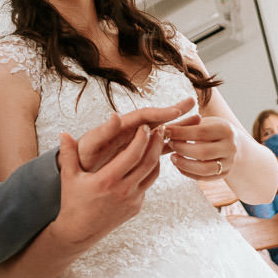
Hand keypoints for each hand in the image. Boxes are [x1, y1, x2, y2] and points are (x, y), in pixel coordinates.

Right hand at [51, 124, 163, 247]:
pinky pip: (147, 185)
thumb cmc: (73, 202)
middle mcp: (123, 191)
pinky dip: (150, 171)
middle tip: (160, 128)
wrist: (79, 232)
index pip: (132, 154)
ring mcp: (132, 201)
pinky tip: (148, 160)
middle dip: (156, 143)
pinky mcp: (136, 207)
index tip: (144, 126)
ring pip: (153, 174)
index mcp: (107, 180)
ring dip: (157, 156)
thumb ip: (68, 153)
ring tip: (158, 141)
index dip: (141, 138)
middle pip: (149, 162)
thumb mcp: (69, 177)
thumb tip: (63, 133)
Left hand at [74, 97, 195, 171]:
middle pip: (155, 119)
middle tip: (193, 104)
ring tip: (198, 120)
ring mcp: (135, 142)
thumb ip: (103, 132)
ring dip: (177, 126)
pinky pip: (157, 147)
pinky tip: (185, 143)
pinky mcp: (137, 154)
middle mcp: (130, 132)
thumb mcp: (90, 145)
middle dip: (174, 112)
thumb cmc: (81, 159)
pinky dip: (171, 144)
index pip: (143, 116)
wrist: (79, 173)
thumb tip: (115, 115)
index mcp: (120, 127)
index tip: (175, 110)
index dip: (159, 113)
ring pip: (160, 132)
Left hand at [164, 115, 237, 180]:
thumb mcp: (203, 122)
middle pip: (203, 152)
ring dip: (184, 164)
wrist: (230, 142)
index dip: (181, 132)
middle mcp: (231, 147)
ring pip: (204, 169)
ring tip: (172, 157)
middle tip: (169, 144)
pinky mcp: (225, 174)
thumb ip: (187, 125)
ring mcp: (229, 163)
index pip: (201, 132)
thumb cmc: (210, 129)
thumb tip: (166, 129)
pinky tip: (178, 165)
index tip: (166, 130)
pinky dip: (188, 173)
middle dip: (182, 149)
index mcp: (226, 130)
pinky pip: (204, 177)